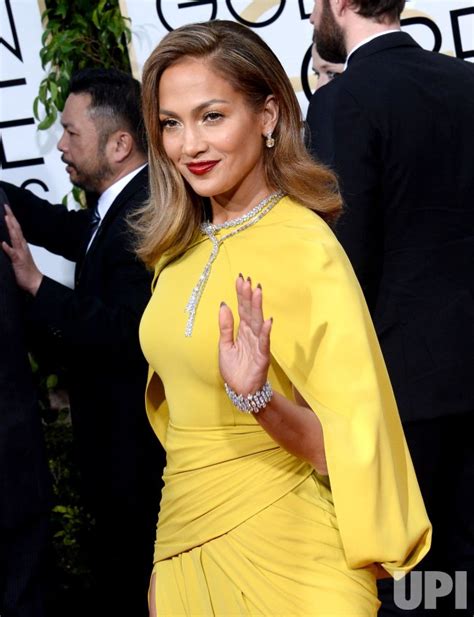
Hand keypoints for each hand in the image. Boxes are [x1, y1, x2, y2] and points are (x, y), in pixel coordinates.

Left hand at [2, 204, 42, 295]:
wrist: (34, 282)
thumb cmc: (26, 271)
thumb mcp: (17, 256)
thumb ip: (11, 247)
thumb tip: (4, 240)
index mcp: (21, 244)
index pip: (15, 228)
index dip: (11, 218)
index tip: (6, 208)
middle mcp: (21, 246)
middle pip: (16, 229)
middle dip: (11, 218)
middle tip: (6, 207)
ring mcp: (20, 253)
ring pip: (15, 238)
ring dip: (11, 228)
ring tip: (7, 218)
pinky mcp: (18, 261)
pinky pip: (13, 254)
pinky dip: (8, 248)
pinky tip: (3, 243)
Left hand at [218, 274, 271, 394]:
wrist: (241, 392)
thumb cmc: (234, 369)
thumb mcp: (224, 346)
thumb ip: (225, 326)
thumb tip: (223, 304)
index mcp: (242, 332)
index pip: (242, 309)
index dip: (241, 295)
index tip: (240, 279)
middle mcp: (251, 335)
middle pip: (250, 312)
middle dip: (249, 296)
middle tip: (248, 280)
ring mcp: (258, 345)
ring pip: (258, 323)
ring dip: (258, 308)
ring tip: (257, 292)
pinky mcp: (262, 357)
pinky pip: (264, 343)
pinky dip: (265, 332)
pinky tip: (267, 321)